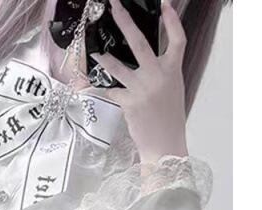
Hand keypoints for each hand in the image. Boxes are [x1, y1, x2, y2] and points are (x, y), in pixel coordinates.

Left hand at [91, 0, 188, 164]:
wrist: (165, 144)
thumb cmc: (168, 118)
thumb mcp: (172, 89)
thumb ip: (162, 72)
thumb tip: (147, 60)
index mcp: (172, 70)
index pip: (177, 39)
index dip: (172, 20)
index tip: (165, 4)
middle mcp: (158, 76)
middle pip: (140, 43)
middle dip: (126, 22)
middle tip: (115, 6)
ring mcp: (142, 89)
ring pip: (118, 67)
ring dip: (104, 58)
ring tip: (93, 51)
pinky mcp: (128, 103)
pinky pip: (109, 91)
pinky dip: (97, 88)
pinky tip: (84, 85)